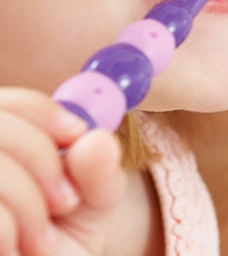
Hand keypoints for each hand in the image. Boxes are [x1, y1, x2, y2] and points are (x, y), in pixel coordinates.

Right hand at [0, 87, 126, 255]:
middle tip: (67, 199)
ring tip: (44, 238)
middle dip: (40, 156)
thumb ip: (100, 170)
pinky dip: (7, 226)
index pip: (6, 103)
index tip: (77, 132)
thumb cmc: (63, 245)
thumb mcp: (92, 202)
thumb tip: (98, 139)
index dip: (41, 110)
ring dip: (27, 200)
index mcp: (3, 148)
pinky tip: (17, 250)